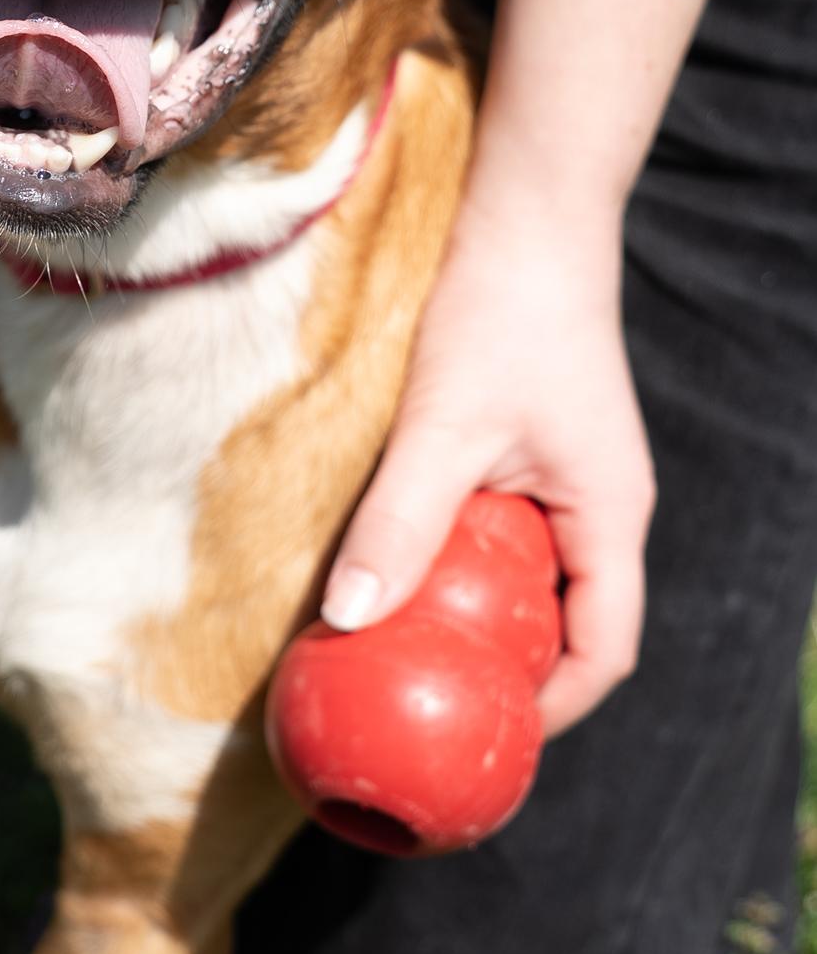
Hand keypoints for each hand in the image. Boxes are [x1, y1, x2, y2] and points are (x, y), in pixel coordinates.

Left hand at [322, 197, 655, 736]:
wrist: (524, 209)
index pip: (603, 652)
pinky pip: (495, 532)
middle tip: (417, 710)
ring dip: (466, 617)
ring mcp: (561, 479)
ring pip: (524, 580)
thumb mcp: (443, 425)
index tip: (476, 745)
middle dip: (498, 676)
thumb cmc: (501, 309)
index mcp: (610, 518)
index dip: (548, 712)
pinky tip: (387, 568)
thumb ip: (399, 520)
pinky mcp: (522, 449)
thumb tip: (344, 622)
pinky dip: (451, 563)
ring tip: (390, 652)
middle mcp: (597, 508)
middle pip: (563, 627)